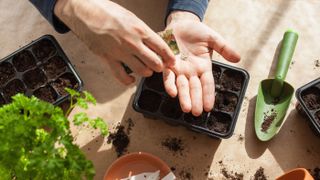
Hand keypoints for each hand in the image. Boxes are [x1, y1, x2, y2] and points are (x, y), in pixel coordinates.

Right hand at [54, 0, 174, 83]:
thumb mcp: (131, 18)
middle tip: (159, 66)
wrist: (85, 12)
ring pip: (142, 71)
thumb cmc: (108, 12)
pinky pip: (122, 77)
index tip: (172, 62)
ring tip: (146, 70)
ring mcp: (120, 52)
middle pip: (155, 62)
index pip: (162, 48)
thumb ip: (142, 32)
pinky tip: (131, 78)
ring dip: (146, 72)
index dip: (169, 57)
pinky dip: (129, 80)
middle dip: (159, 66)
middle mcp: (132, 43)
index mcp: (140, 30)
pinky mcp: (108, 59)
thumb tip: (153, 43)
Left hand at [163, 11, 240, 115]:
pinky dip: (169, 84)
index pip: (207, 84)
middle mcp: (191, 71)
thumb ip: (224, 48)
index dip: (208, 95)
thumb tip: (238, 58)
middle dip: (195, 101)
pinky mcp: (168, 64)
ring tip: (186, 108)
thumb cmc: (197, 31)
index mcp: (203, 67)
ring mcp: (179, 69)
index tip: (209, 107)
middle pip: (194, 88)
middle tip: (196, 113)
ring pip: (182, 86)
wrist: (180, 23)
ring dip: (184, 97)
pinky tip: (172, 92)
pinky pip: (168, 76)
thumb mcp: (213, 39)